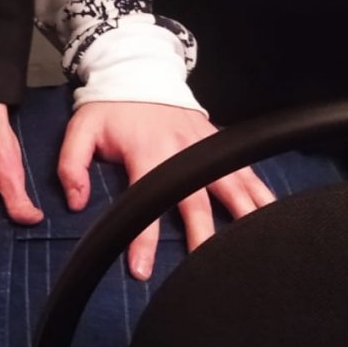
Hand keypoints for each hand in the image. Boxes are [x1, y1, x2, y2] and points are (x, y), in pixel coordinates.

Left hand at [57, 101, 275, 280]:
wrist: (139, 71)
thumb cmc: (110, 109)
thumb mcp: (81, 129)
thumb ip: (72, 164)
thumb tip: (77, 203)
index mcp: (146, 152)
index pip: (146, 199)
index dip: (144, 237)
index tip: (142, 269)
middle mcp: (182, 152)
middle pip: (198, 201)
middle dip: (205, 239)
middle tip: (208, 275)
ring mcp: (205, 147)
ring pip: (232, 186)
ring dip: (244, 219)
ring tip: (255, 252)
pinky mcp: (219, 143)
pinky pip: (245, 171)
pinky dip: (262, 194)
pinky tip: (275, 217)